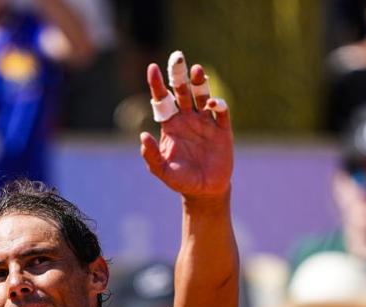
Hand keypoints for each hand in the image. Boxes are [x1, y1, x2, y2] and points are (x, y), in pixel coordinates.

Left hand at [139, 52, 232, 199]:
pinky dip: (218, 104)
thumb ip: (151, 155)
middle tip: (178, 57)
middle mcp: (187, 119)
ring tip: (197, 70)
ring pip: (202, 95)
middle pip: (182, 91)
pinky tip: (212, 103)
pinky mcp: (222, 129)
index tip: (152, 68)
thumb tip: (143, 136)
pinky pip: (221, 112)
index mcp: (171, 125)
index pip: (162, 100)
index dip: (157, 84)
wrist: (205, 191)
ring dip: (199, 82)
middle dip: (179, 74)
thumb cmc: (181, 180)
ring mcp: (205, 122)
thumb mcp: (162, 171)